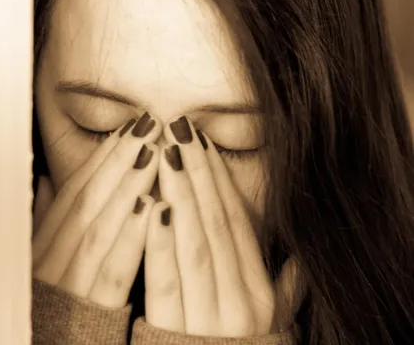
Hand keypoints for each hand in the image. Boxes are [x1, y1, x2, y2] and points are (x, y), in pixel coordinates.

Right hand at [32, 112, 160, 308]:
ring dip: (127, 186)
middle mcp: (51, 259)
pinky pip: (111, 274)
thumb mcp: (46, 258)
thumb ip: (46, 220)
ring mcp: (67, 286)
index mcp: (44, 244)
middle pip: (89, 200)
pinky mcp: (89, 314)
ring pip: (99, 228)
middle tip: (149, 124)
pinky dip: (130, 238)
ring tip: (154, 152)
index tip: (131, 127)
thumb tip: (43, 178)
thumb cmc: (55, 301)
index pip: (77, 190)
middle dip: (120, 159)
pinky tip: (151, 207)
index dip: (105, 156)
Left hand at [144, 116, 303, 336]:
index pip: (236, 222)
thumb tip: (300, 264)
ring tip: (165, 150)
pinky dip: (161, 243)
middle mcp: (241, 300)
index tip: (202, 142)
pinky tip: (153, 206)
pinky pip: (167, 283)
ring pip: (196, 242)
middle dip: (198, 172)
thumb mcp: (270, 328)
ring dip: (181, 193)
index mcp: (258, 292)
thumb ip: (284, 294)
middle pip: (216, 222)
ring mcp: (210, 318)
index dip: (218, 179)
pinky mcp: (173, 334)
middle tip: (180, 128)